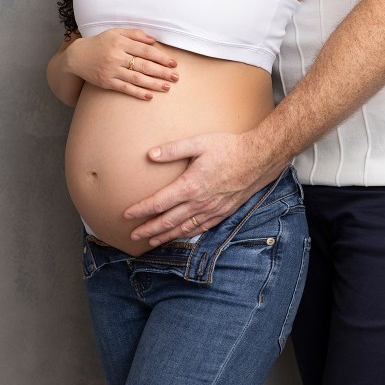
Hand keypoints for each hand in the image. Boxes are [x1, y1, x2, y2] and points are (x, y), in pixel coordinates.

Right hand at [65, 29, 178, 99]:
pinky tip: (149, 96)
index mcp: (120, 42)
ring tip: (167, 87)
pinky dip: (138, 93)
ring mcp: (111, 70)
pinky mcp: (106, 82)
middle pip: (144, 65)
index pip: (146, 50)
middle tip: (176, 77)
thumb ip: (135, 34)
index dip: (161, 57)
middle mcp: (116, 56)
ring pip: (136, 78)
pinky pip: (125, 88)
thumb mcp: (115, 33)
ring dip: (153, 84)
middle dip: (162, 72)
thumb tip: (153, 40)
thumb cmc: (100, 43)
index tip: (173, 63)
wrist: (77, 56)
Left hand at [123, 130, 285, 245]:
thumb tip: (150, 155)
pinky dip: (186, 235)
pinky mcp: (222, 212)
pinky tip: (179, 236)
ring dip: (164, 236)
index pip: (159, 202)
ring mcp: (211, 210)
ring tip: (150, 241)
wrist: (258, 158)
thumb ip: (174, 149)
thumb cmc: (229, 148)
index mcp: (191, 186)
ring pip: (183, 229)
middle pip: (168, 221)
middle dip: (148, 229)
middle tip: (132, 235)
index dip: (141, 210)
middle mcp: (199, 203)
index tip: (126, 214)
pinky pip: (200, 229)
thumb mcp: (200, 142)